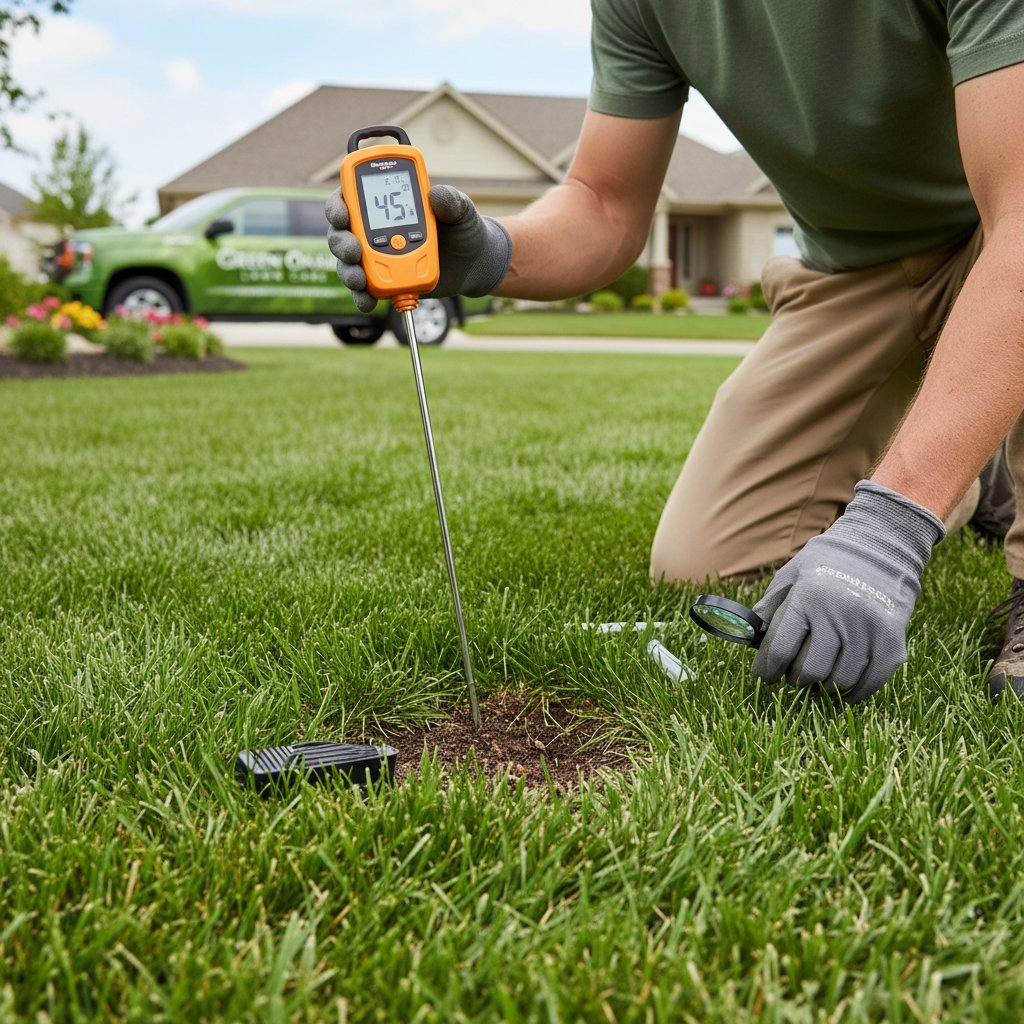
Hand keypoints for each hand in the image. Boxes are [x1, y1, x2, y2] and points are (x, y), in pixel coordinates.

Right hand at [325, 185, 511, 311]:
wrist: (474, 263)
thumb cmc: (462, 229)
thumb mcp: (461, 209)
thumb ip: (450, 200)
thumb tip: (437, 194)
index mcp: (385, 203)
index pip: (350, 197)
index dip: (338, 204)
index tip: (343, 214)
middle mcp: (373, 228)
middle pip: (341, 232)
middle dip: (341, 242)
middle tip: (354, 251)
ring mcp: (377, 257)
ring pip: (348, 263)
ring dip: (348, 272)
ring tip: (359, 279)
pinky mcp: (385, 281)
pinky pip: (365, 290)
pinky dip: (362, 297)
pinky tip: (368, 302)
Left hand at [750, 481, 944, 702]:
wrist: (879, 547)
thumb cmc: (825, 564)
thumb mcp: (790, 576)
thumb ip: (770, 609)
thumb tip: (751, 640)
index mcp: (808, 598)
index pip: (780, 649)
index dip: (767, 670)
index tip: (764, 676)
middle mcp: (838, 615)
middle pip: (810, 671)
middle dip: (795, 678)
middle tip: (793, 675)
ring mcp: (868, 630)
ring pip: (839, 681)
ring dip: (824, 687)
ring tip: (817, 678)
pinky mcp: (892, 642)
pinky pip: (870, 683)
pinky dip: (853, 693)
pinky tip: (842, 688)